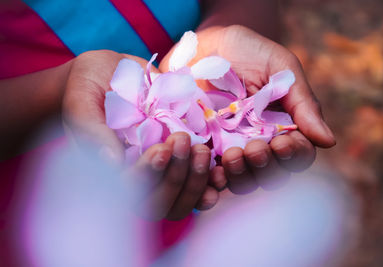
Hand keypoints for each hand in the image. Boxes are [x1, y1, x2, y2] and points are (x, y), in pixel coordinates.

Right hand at [62, 51, 217, 218]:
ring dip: (198, 181)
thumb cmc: (87, 87)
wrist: (109, 73)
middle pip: (161, 203)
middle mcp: (139, 174)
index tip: (161, 148)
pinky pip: (200, 177)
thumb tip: (111, 162)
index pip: (131, 191)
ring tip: (203, 150)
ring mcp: (163, 166)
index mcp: (112, 171)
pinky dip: (213, 177)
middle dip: (177, 178)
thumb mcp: (81, 102)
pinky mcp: (182, 153)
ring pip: (183, 198)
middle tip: (182, 142)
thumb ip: (92, 131)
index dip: (148, 175)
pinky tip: (221, 165)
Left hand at [160, 25, 335, 193]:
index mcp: (284, 126)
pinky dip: (214, 183)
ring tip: (231, 156)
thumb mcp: (280, 68)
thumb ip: (303, 103)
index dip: (294, 156)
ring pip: (244, 180)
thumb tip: (329, 142)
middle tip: (254, 148)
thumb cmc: (247, 52)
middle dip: (265, 167)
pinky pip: (212, 178)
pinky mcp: (205, 149)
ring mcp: (231, 148)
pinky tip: (213, 173)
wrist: (203, 45)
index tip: (282, 144)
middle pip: (272, 174)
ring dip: (241, 175)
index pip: (298, 155)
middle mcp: (260, 142)